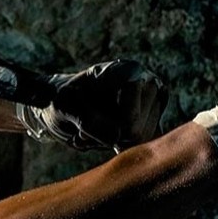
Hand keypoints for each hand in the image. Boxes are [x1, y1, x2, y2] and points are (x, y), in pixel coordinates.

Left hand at [16, 60, 168, 153]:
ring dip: (112, 141)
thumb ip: (85, 119)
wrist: (66, 104)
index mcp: (129, 71)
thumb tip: (117, 136)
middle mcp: (149, 83)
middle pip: (137, 133)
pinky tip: (108, 133)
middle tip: (88, 122)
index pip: (129, 120)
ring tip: (96, 125)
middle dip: (107, 136)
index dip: (103, 128)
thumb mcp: (62, 106)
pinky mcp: (155, 121)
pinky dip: (121, 146)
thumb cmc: (64, 100)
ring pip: (141, 143)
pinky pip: (144, 147)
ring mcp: (155, 103)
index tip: (83, 111)